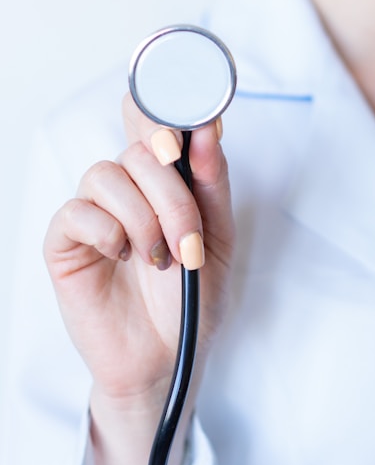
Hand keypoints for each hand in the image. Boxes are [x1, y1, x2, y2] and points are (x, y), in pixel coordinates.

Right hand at [44, 93, 233, 464]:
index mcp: (166, 182)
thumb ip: (212, 184)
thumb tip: (208, 128)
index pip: (154, 122)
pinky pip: (77, 212)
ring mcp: (96, 212)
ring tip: (161, 259)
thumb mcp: (218, 237)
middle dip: (172, 194)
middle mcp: (130, 188)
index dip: (164, 111)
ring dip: (144, 219)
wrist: (169, 354)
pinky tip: (124, 258)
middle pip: (139, 149)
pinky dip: (109, 233)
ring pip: (107, 174)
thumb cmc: (193, 296)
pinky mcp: (66, 242)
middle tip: (189, 240)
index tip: (188, 129)